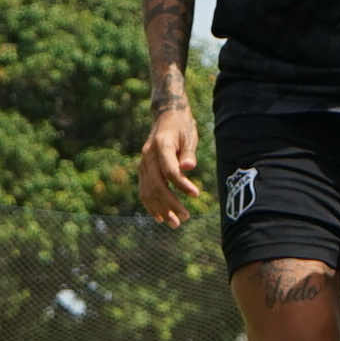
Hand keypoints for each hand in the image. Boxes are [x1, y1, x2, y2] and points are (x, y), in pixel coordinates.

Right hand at [136, 106, 202, 227]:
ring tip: (175, 223)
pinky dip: (151, 205)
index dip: (182, 185)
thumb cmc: (182, 126)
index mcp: (161, 145)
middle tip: (186, 217)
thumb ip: (188, 153)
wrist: (166, 116)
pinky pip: (144, 190)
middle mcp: (148, 155)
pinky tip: (161, 217)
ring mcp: (143, 163)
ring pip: (148, 191)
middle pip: (157, 185)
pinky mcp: (143, 170)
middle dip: (171, 204)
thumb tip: (189, 167)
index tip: (196, 195)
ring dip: (161, 209)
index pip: (170, 170)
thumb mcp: (190, 136)